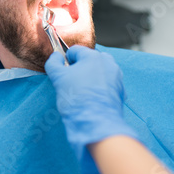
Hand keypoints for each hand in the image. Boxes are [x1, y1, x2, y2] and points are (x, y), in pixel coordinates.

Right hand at [44, 46, 137, 173]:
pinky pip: (106, 84)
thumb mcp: (58, 78)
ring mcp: (116, 76)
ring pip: (98, 72)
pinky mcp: (120, 90)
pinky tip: (92, 99)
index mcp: (93, 56)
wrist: (96, 123)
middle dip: (80, 68)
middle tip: (72, 83)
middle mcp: (108, 63)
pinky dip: (99, 88)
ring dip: (90, 78)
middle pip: (88, 60)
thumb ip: (53, 63)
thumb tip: (56, 57)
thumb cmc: (77, 98)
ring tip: (83, 93)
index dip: (66, 61)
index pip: (75, 51)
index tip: (63, 73)